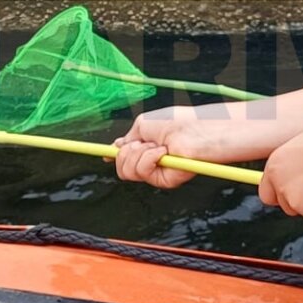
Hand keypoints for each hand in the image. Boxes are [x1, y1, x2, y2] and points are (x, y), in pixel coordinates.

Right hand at [113, 106, 239, 189]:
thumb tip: (115, 147)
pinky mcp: (164, 180)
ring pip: (127, 171)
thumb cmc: (178, 122)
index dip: (114, 155)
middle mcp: (151, 161)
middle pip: (122, 168)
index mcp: (147, 146)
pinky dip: (148, 158)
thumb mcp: (145, 124)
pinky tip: (163, 152)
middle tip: (142, 142)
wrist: (196, 128)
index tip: (107, 154)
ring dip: (138, 153)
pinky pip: (142, 173)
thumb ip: (129, 138)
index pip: (126, 157)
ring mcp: (157, 172)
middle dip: (125, 152)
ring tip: (157, 145)